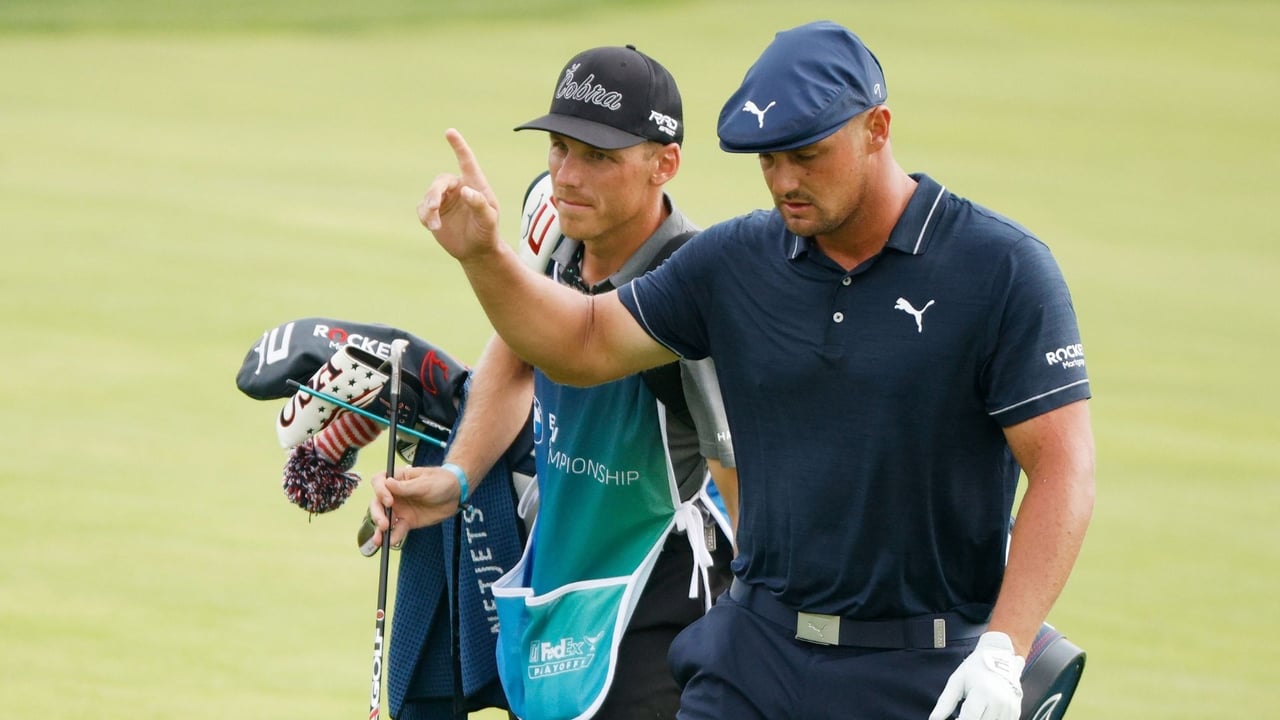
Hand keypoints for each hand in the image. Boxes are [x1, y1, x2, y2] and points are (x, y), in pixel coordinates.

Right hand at [366, 465, 466, 548]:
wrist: (455, 494)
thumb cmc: (440, 481)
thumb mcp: (425, 483)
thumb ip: (406, 487)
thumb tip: (387, 483)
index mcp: (397, 479)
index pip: (379, 482)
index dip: (380, 491)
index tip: (389, 501)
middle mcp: (394, 494)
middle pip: (377, 503)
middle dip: (377, 514)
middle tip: (384, 524)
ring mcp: (399, 509)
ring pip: (384, 519)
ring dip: (380, 529)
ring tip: (379, 539)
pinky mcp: (407, 521)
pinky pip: (397, 529)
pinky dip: (394, 536)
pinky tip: (392, 542)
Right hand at [416, 129, 501, 262]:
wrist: (476, 251)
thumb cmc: (487, 232)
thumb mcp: (488, 220)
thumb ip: (479, 204)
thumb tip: (465, 190)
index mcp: (474, 184)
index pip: (466, 161)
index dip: (458, 146)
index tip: (450, 132)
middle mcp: (458, 188)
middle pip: (440, 181)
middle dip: (434, 194)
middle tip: (433, 208)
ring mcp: (444, 199)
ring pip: (429, 195)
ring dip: (429, 208)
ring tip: (434, 224)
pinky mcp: (433, 212)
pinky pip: (422, 209)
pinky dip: (425, 217)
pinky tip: (433, 227)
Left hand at [929, 631, 1024, 719]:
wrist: (1000, 656)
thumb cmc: (975, 668)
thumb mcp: (956, 681)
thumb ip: (945, 702)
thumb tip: (933, 719)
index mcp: (983, 692)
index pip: (969, 718)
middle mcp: (999, 702)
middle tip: (961, 715)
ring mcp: (1010, 708)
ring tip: (973, 713)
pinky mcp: (1015, 712)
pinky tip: (983, 714)